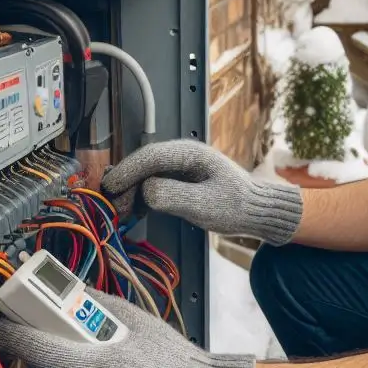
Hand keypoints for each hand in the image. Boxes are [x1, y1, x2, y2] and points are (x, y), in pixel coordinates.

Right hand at [101, 140, 302, 245]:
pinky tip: (134, 212)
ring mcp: (180, 167)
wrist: (256, 211)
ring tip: (121, 213)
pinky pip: (152, 185)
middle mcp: (182, 155)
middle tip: (113, 208)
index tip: (110, 187)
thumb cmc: (237, 206)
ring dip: (130, 193)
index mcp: (191, 153)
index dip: (127, 171)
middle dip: (125, 185)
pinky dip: (140, 197)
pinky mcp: (179, 181)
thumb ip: (172, 196)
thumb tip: (144, 191)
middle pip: (144, 165)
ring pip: (145, 175)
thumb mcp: (205, 205)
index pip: (150, 156)